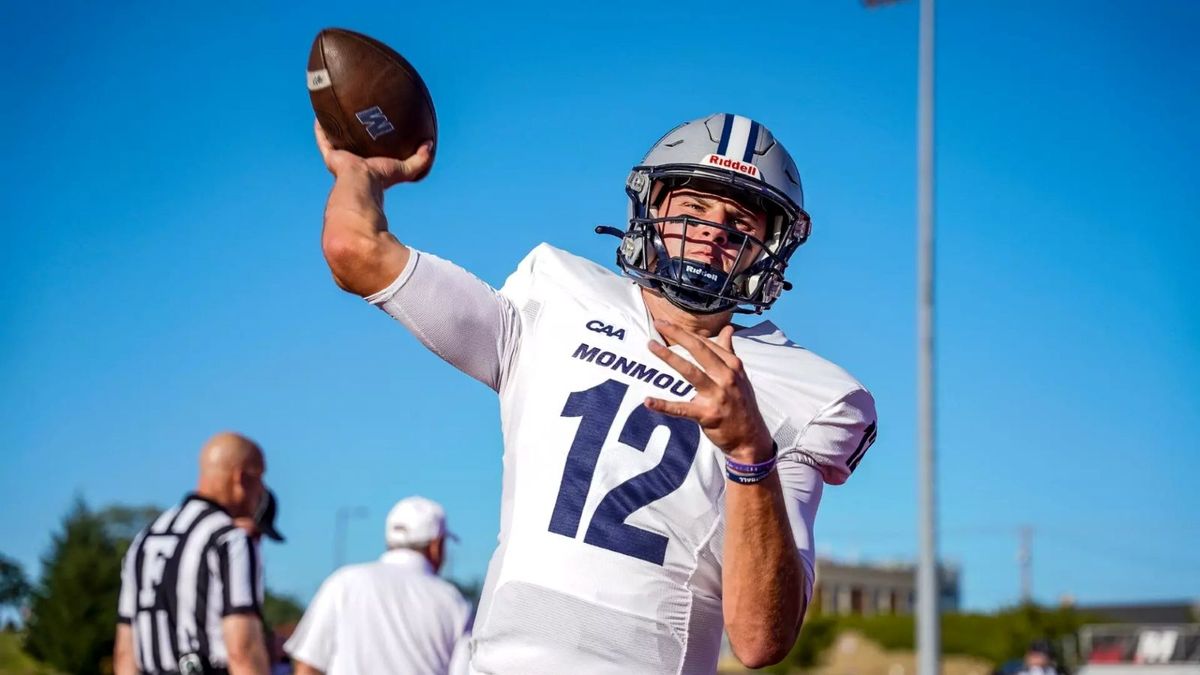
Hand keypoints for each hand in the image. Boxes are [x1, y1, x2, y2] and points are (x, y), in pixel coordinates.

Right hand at [313, 119, 432, 187]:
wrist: (363, 183)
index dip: (372, 139)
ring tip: (334, 110)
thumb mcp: (406, 169)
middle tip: (355, 113)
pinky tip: (320, 115)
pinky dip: (320, 129)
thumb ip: (420, 159)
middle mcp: (354, 161)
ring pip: (336, 140)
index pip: (370, 150)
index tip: (374, 125)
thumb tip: (430, 144)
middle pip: (352, 143)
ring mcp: (341, 158)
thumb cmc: (383, 180)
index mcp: (369, 164)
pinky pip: (323, 139)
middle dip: (353, 130)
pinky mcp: (331, 156)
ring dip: (335, 128)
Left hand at [645, 320, 773, 463]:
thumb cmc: (742, 403)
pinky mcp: (708, 414)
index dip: (686, 333)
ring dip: (669, 357)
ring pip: (690, 372)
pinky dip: (664, 405)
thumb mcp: (739, 376)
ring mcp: (717, 396)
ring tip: (651, 345)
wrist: (751, 438)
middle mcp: (727, 377)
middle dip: (678, 334)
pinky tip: (648, 401)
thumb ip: (729, 352)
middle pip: (699, 350)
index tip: (668, 324)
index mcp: (733, 365)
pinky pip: (682, 409)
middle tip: (659, 323)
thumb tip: (728, 329)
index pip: (707, 344)